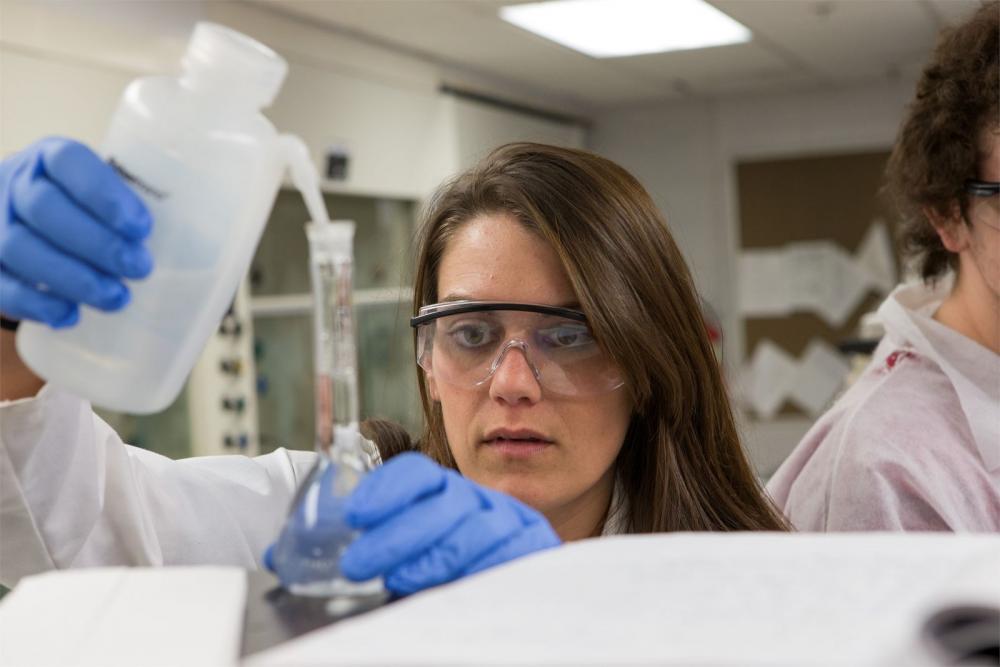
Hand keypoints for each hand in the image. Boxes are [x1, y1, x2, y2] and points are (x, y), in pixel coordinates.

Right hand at [0, 137, 152, 326]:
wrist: (28, 222)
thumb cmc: (87, 211)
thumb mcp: (109, 195)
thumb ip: (139, 212)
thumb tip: (209, 252)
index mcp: (51, 158)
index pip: (70, 162)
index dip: (105, 195)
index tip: (142, 228)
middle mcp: (15, 183)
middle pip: (45, 208)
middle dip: (96, 243)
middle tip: (139, 269)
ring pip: (20, 247)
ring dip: (72, 277)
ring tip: (116, 298)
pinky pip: (0, 284)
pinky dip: (35, 303)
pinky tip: (68, 316)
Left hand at [340, 452, 560, 594]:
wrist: (521, 604)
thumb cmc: (454, 580)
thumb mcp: (413, 559)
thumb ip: (376, 553)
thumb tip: (301, 555)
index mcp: (447, 494)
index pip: (418, 474)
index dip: (385, 489)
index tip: (355, 515)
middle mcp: (481, 501)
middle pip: (444, 501)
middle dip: (397, 532)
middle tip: (358, 563)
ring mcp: (512, 523)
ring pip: (475, 528)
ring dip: (432, 554)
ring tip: (397, 578)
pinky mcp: (537, 549)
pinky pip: (511, 554)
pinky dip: (479, 569)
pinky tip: (451, 587)